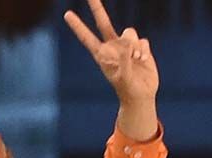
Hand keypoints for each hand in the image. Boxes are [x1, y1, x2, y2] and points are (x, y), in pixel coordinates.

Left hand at [63, 0, 158, 139]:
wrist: (141, 95)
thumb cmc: (127, 89)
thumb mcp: (123, 76)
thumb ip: (124, 58)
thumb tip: (127, 42)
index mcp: (101, 55)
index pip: (87, 38)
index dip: (78, 26)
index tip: (67, 14)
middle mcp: (112, 47)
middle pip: (104, 23)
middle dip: (97, 8)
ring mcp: (126, 46)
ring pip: (129, 32)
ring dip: (134, 45)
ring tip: (136, 59)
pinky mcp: (140, 47)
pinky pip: (142, 40)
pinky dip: (143, 50)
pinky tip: (142, 60)